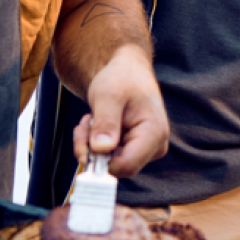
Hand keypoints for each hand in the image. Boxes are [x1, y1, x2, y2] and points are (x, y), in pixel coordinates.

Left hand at [80, 47, 167, 176]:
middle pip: (116, 167)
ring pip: (109, 164)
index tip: (84, 140)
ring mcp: (145, 150)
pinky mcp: (135, 150)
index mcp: (154, 133)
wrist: (127, 71)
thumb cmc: (121, 78)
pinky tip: (96, 125)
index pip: (126, 166)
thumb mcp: (108, 95)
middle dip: (93, 149)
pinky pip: (109, 158)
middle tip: (85, 124)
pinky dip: (95, 144)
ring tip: (91, 120)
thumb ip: (106, 122)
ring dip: (91, 145)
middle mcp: (154, 147)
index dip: (101, 160)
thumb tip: (101, 149)